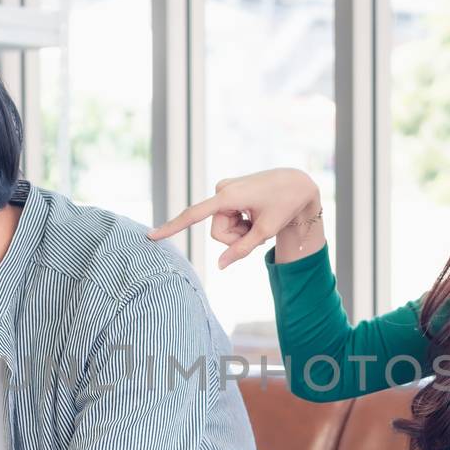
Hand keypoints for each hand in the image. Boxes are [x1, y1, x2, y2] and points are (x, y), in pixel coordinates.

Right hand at [146, 167, 321, 268]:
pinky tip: (256, 213)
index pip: (193, 215)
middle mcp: (222, 190)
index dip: (171, 227)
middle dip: (236, 238)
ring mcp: (224, 190)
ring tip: (258, 220)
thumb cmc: (284, 205)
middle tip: (258, 230)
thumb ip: (241, 250)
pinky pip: (227, 218)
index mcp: (228, 197)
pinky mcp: (228, 192)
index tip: (151, 236)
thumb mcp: (265, 231)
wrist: (297, 183)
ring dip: (240, 231)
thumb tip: (220, 266)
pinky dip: (242, 223)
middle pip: (217, 231)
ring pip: (221, 227)